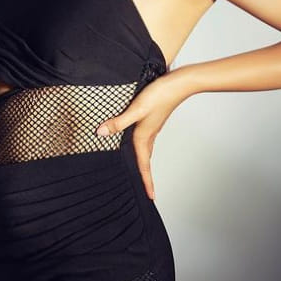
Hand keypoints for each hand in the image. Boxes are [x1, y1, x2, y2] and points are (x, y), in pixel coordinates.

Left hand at [95, 73, 179, 200]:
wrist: (179, 84)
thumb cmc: (159, 95)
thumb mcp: (136, 109)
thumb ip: (118, 122)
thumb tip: (101, 133)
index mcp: (144, 136)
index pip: (144, 165)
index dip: (147, 182)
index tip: (151, 197)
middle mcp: (149, 135)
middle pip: (145, 161)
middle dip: (146, 177)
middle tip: (148, 191)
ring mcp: (152, 127)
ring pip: (146, 150)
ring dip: (143, 163)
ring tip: (140, 172)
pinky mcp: (152, 119)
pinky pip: (145, 139)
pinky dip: (141, 148)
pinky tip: (135, 142)